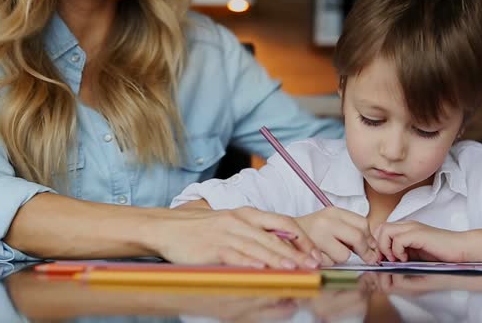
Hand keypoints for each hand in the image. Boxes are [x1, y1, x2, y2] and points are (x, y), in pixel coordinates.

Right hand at [153, 206, 320, 268]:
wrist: (167, 227)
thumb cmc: (202, 229)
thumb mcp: (233, 223)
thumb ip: (256, 231)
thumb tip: (284, 245)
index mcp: (247, 213)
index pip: (282, 222)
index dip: (301, 238)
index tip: (314, 252)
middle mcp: (239, 221)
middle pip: (274, 238)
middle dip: (296, 253)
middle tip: (313, 266)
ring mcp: (225, 233)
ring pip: (257, 247)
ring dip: (277, 259)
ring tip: (293, 269)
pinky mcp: (211, 247)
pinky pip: (233, 255)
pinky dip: (248, 262)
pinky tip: (260, 269)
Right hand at [296, 207, 379, 264]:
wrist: (285, 235)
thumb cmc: (313, 231)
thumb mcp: (332, 223)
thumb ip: (352, 231)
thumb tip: (374, 249)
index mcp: (334, 212)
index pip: (363, 223)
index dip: (370, 238)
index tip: (371, 247)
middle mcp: (326, 221)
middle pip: (358, 237)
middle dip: (365, 251)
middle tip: (367, 258)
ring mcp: (318, 236)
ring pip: (345, 255)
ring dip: (342, 258)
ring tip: (332, 253)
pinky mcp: (311, 252)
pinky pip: (330, 264)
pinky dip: (329, 263)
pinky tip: (321, 256)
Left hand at [375, 221, 467, 262]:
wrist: (462, 254)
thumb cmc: (442, 260)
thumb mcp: (416, 263)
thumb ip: (400, 261)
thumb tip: (381, 265)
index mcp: (406, 231)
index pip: (380, 231)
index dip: (378, 247)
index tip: (384, 262)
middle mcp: (407, 227)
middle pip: (378, 229)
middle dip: (379, 248)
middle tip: (387, 262)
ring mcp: (412, 228)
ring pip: (384, 230)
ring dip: (385, 248)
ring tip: (395, 260)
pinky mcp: (418, 233)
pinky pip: (397, 238)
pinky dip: (397, 251)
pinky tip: (405, 259)